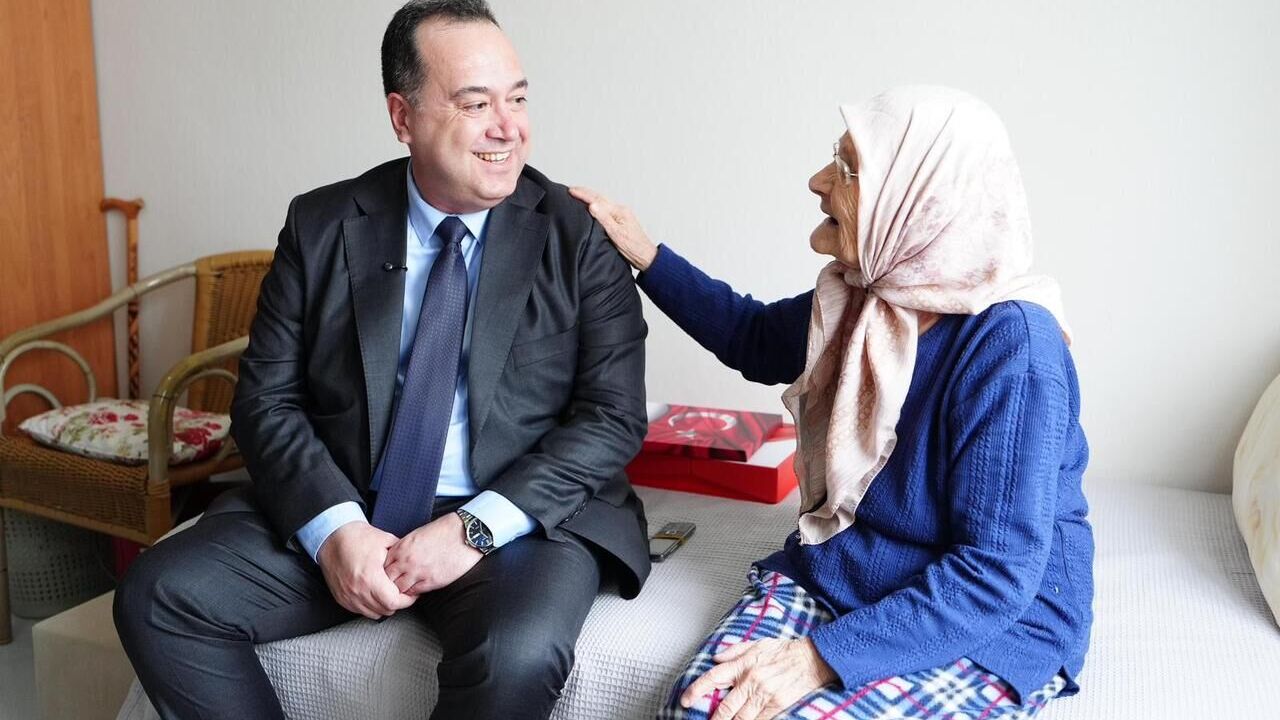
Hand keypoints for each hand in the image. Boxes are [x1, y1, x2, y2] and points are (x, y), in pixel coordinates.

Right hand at [316, 522, 415, 619]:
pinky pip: (359, 611)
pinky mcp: (341, 598)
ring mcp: (348, 596)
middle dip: (397, 603)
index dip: (407, 600)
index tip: (412, 594)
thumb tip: (414, 564)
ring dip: (384, 607)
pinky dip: (370, 607)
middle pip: (385, 610)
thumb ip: (401, 556)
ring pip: (373, 614)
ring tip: (389, 594)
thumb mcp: (386, 541)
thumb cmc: (357, 537)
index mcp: (370, 577)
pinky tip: (375, 595)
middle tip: (403, 593)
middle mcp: (357, 590)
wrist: (332, 537)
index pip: (393, 602)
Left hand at [383, 512, 482, 595]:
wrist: (464, 533)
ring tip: (403, 590)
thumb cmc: (444, 530)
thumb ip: (404, 548)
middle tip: (390, 586)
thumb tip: (398, 558)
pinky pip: (414, 592)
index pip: (382, 565)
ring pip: (399, 589)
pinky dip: (413, 593)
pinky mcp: (431, 581)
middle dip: (387, 583)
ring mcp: (418, 572)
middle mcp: (407, 561)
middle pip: (387, 579)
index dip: (383, 571)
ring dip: (400, 590)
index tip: (387, 574)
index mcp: (402, 547)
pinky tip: (415, 591)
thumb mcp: (417, 535)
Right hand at [567, 186, 657, 270]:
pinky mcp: (621, 221)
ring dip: (590, 197)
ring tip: (579, 195)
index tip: (570, 191)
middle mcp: (620, 210)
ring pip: (603, 202)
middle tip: (572, 190)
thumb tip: (592, 205)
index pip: (597, 199)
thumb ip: (604, 219)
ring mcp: (621, 215)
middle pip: (600, 197)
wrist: (646, 256)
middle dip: (585, 193)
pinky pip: (606, 208)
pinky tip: (592, 208)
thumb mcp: (616, 234)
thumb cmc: (634, 248)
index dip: (582, 195)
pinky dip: (596, 205)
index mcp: (619, 211)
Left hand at [681, 638, 837, 719]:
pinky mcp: (777, 705)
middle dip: (714, 719)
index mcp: (743, 664)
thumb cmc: (784, 651)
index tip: (685, 700)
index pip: (714, 677)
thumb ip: (734, 651)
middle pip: (726, 706)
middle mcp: (751, 680)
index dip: (697, 690)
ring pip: (741, 718)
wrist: (812, 659)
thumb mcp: (757, 644)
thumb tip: (715, 657)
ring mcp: (764, 694)